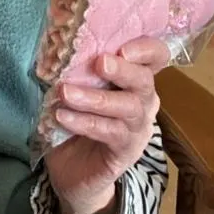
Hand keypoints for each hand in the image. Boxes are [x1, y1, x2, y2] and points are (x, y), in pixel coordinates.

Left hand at [43, 37, 168, 213]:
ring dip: (95, 98)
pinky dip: (85, 122)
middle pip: (145, 81)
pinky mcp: (126, 150)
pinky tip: (62, 117)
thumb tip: (57, 44)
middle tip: (99, 63)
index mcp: (134, 78)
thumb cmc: (77, 115)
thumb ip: (78, 67)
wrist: (73, 169)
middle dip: (123, 70)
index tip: (122, 47)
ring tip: (65, 92)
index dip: (145, 49)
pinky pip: (110, 132)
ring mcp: (138, 127)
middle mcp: (143, 101)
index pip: (156, 57)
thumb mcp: (78, 86)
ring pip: (129, 107)